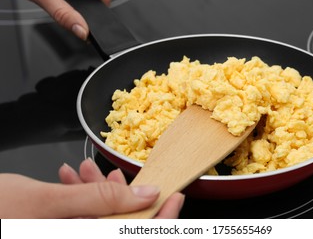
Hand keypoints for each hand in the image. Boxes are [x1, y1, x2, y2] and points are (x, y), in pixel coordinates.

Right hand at [0, 159, 184, 217]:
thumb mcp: (48, 203)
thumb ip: (101, 200)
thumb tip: (147, 196)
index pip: (139, 235)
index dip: (163, 219)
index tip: (175, 196)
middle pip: (122, 224)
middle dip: (121, 196)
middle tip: (114, 174)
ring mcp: (71, 234)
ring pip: (100, 218)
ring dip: (96, 192)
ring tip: (83, 170)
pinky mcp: (61, 229)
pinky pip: (80, 217)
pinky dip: (79, 197)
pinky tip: (70, 179)